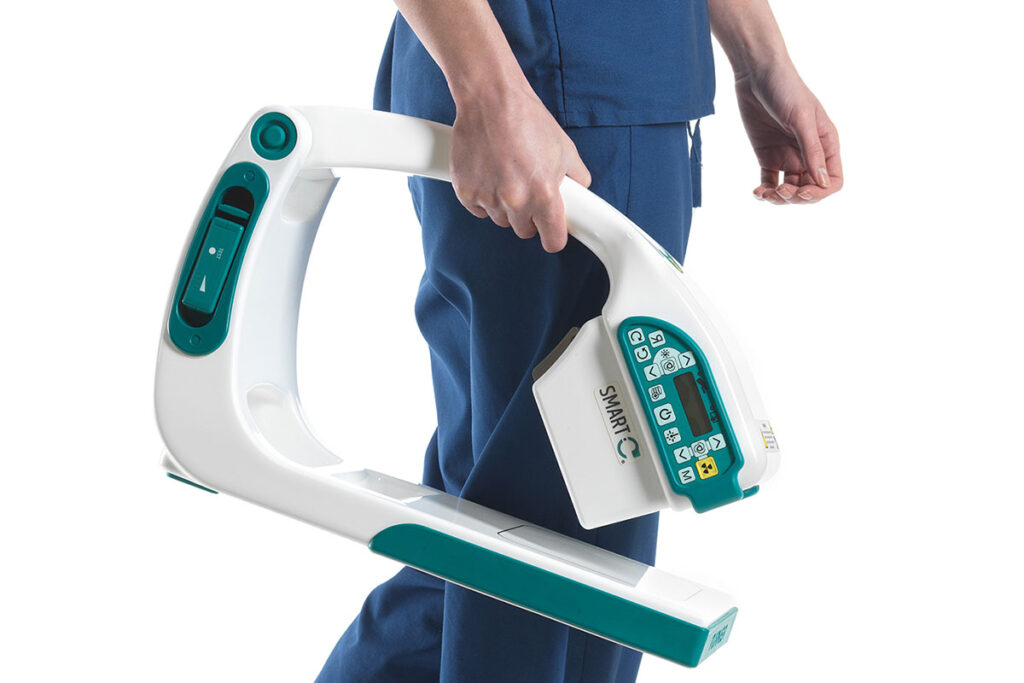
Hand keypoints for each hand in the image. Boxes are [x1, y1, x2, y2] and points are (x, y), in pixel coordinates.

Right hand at [450, 84, 590, 251]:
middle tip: (527, 191)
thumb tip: (581, 194)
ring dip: (504, 206)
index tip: (551, 234)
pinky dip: (482, 197)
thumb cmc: (528, 120)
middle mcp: (516, 201)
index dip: (554, 237)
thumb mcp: (564, 149)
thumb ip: (577, 178)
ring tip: (506, 175)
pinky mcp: (465, 191)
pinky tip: (488, 174)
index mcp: (544, 194)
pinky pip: (477, 209)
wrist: (491, 99)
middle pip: (524, 230)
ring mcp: (488, 198)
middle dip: (528, 216)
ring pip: (500, 219)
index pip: (553, 240)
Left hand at [735, 61, 841, 203]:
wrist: (756, 73)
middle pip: (810, 189)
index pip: (832, 179)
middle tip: (780, 191)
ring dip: (779, 198)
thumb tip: (823, 182)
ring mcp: (788, 155)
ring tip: (765, 193)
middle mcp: (809, 153)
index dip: (821, 192)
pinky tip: (757, 191)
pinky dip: (764, 191)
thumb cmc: (786, 88)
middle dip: (797, 197)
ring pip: (789, 190)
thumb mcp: (801, 118)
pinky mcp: (767, 156)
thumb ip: (811, 150)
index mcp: (826, 143)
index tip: (803, 192)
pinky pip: (769, 182)